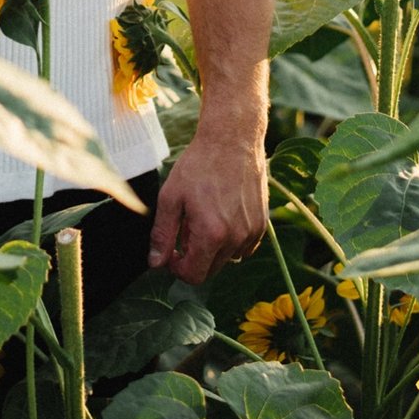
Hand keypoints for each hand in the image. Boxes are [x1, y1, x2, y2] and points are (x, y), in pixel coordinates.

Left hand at [148, 127, 268, 283]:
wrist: (232, 143)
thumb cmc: (198, 166)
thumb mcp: (170, 198)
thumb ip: (163, 234)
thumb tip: (156, 263)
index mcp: (211, 234)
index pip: (194, 275)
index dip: (177, 269)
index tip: (170, 253)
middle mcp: (236, 239)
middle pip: (210, 270)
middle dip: (192, 258)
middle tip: (183, 229)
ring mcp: (252, 233)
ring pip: (227, 259)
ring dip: (211, 249)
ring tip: (201, 218)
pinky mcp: (262, 226)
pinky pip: (243, 247)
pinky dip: (229, 241)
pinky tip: (220, 216)